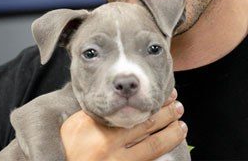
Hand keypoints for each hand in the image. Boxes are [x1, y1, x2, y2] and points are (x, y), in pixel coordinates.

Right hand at [60, 89, 186, 160]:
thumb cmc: (66, 150)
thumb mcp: (74, 127)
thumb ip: (95, 113)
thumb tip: (121, 98)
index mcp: (93, 124)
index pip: (127, 107)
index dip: (148, 100)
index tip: (162, 93)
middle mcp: (106, 142)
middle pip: (145, 123)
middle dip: (166, 113)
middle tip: (178, 105)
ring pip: (153, 145)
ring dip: (171, 133)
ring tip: (181, 126)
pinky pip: (147, 160)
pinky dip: (161, 152)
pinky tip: (170, 145)